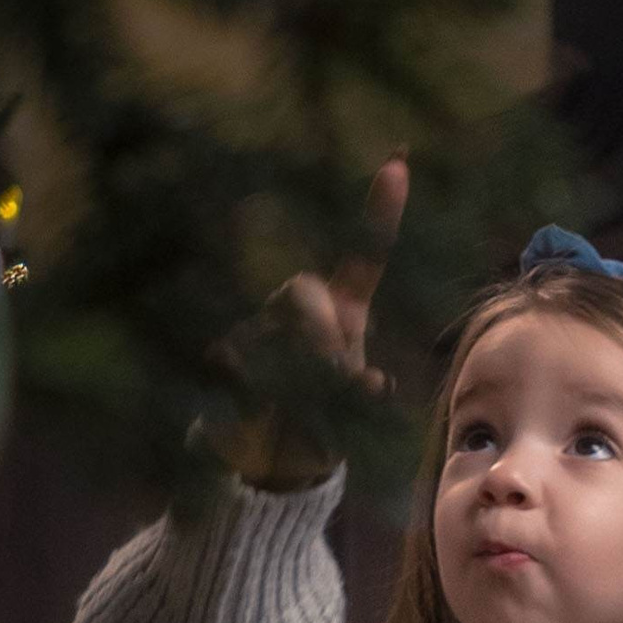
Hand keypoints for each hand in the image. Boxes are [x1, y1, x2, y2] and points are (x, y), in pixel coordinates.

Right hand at [204, 156, 409, 489]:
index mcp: (339, 314)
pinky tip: (255, 405)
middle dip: (318, 335)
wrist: (264, 460)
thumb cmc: (317, 427)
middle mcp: (297, 310)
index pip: (364, 258)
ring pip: (275, 327)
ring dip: (294, 372)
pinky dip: (253, 388)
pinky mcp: (223, 357)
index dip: (379, 214)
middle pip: (304, 290)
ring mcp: (257, 329)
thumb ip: (361, 394)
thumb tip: (373, 381)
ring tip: (294, 406)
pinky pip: (239, 361)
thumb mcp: (348, 412)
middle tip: (327, 380)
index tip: (398, 163)